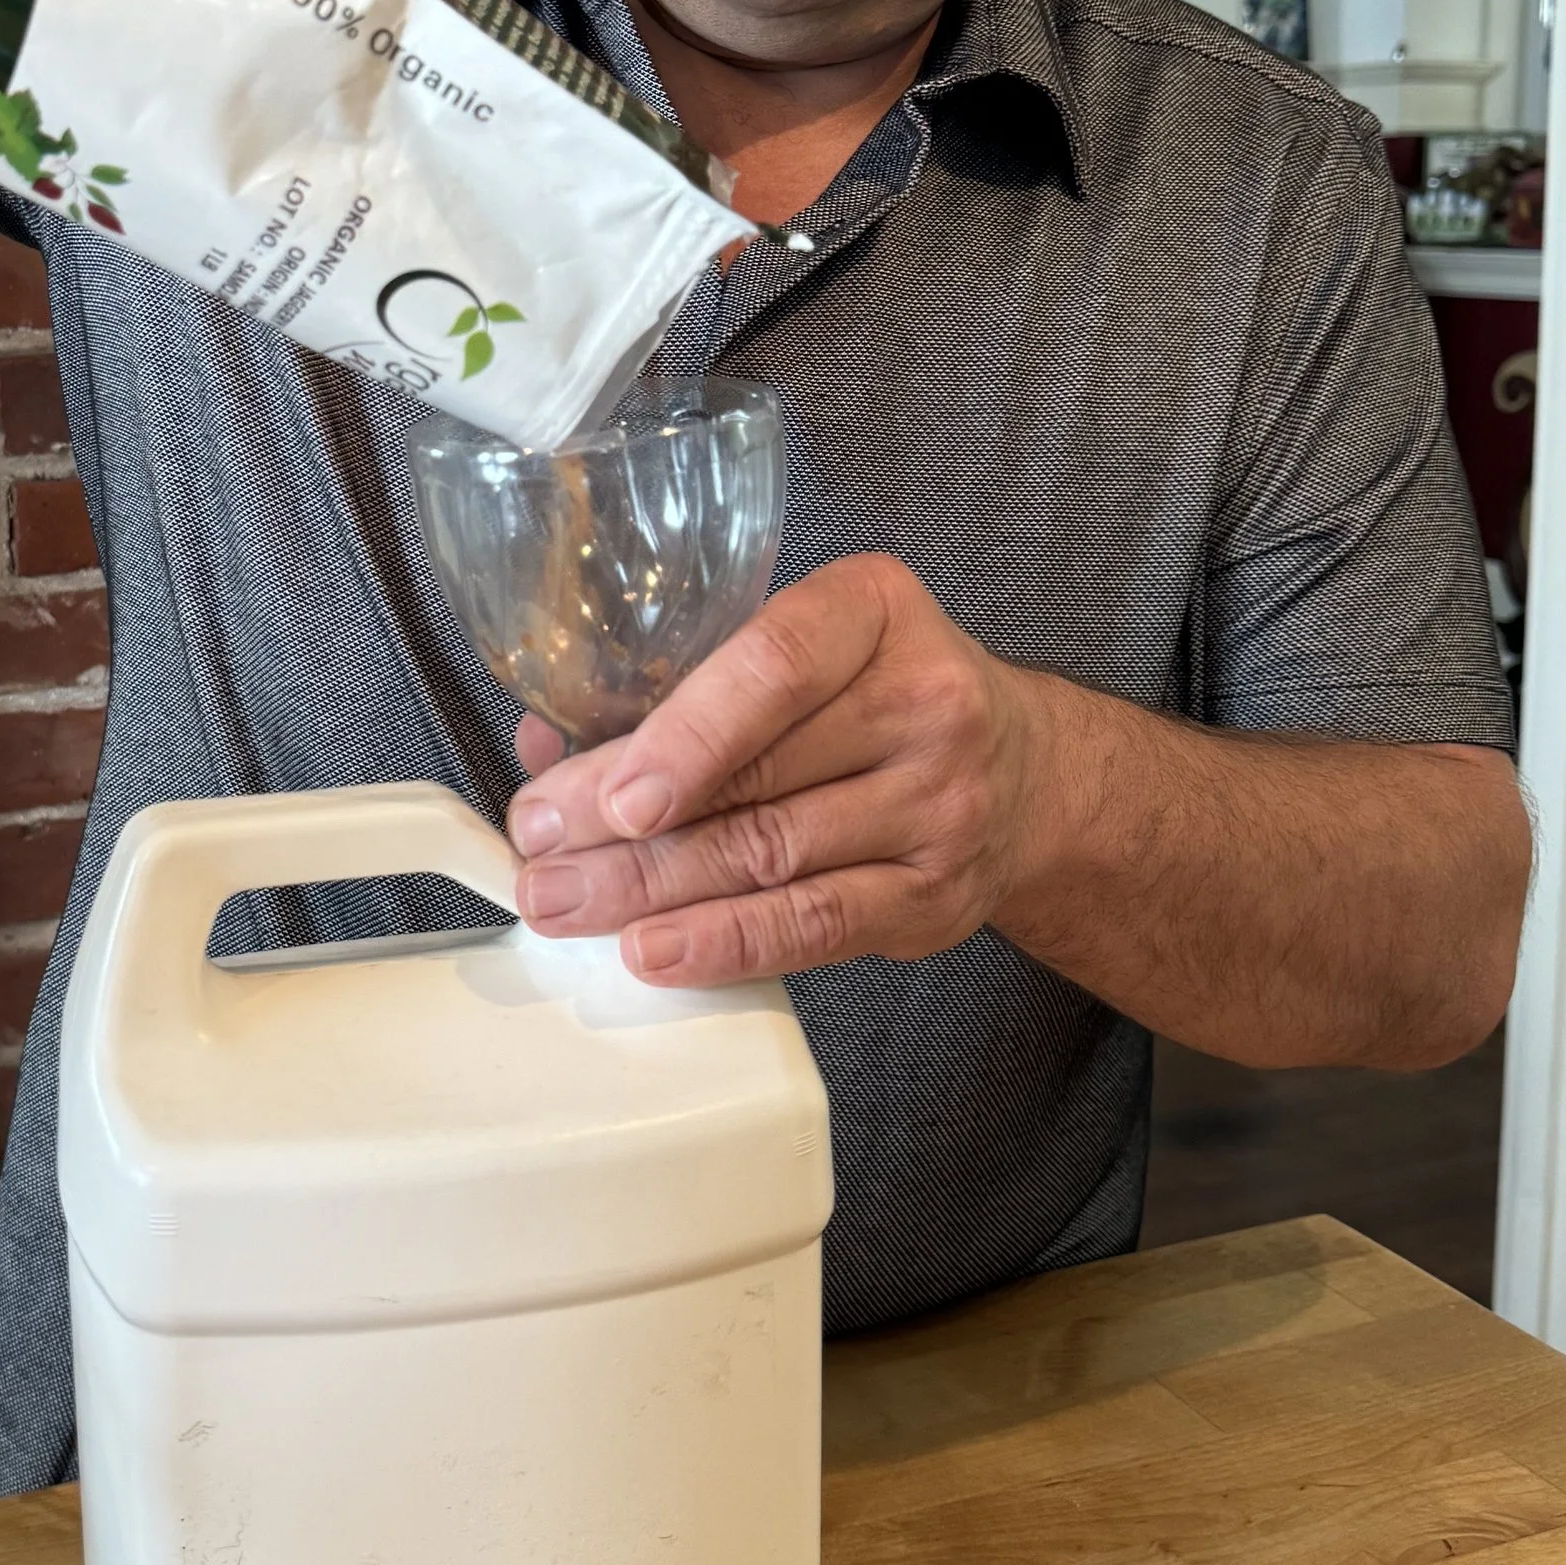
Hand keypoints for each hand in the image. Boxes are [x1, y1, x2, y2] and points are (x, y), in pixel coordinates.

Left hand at [505, 553, 1052, 984]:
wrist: (1026, 776)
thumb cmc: (877, 698)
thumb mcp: (806, 650)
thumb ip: (685, 683)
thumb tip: (547, 747)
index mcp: (875, 611)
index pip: (776, 666)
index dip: (686, 734)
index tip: (610, 793)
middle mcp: (925, 702)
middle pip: (758, 778)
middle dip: (626, 829)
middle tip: (539, 856)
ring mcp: (940, 806)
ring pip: (773, 859)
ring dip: (653, 894)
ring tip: (564, 905)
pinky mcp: (933, 897)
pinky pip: (814, 926)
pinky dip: (724, 945)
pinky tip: (653, 953)